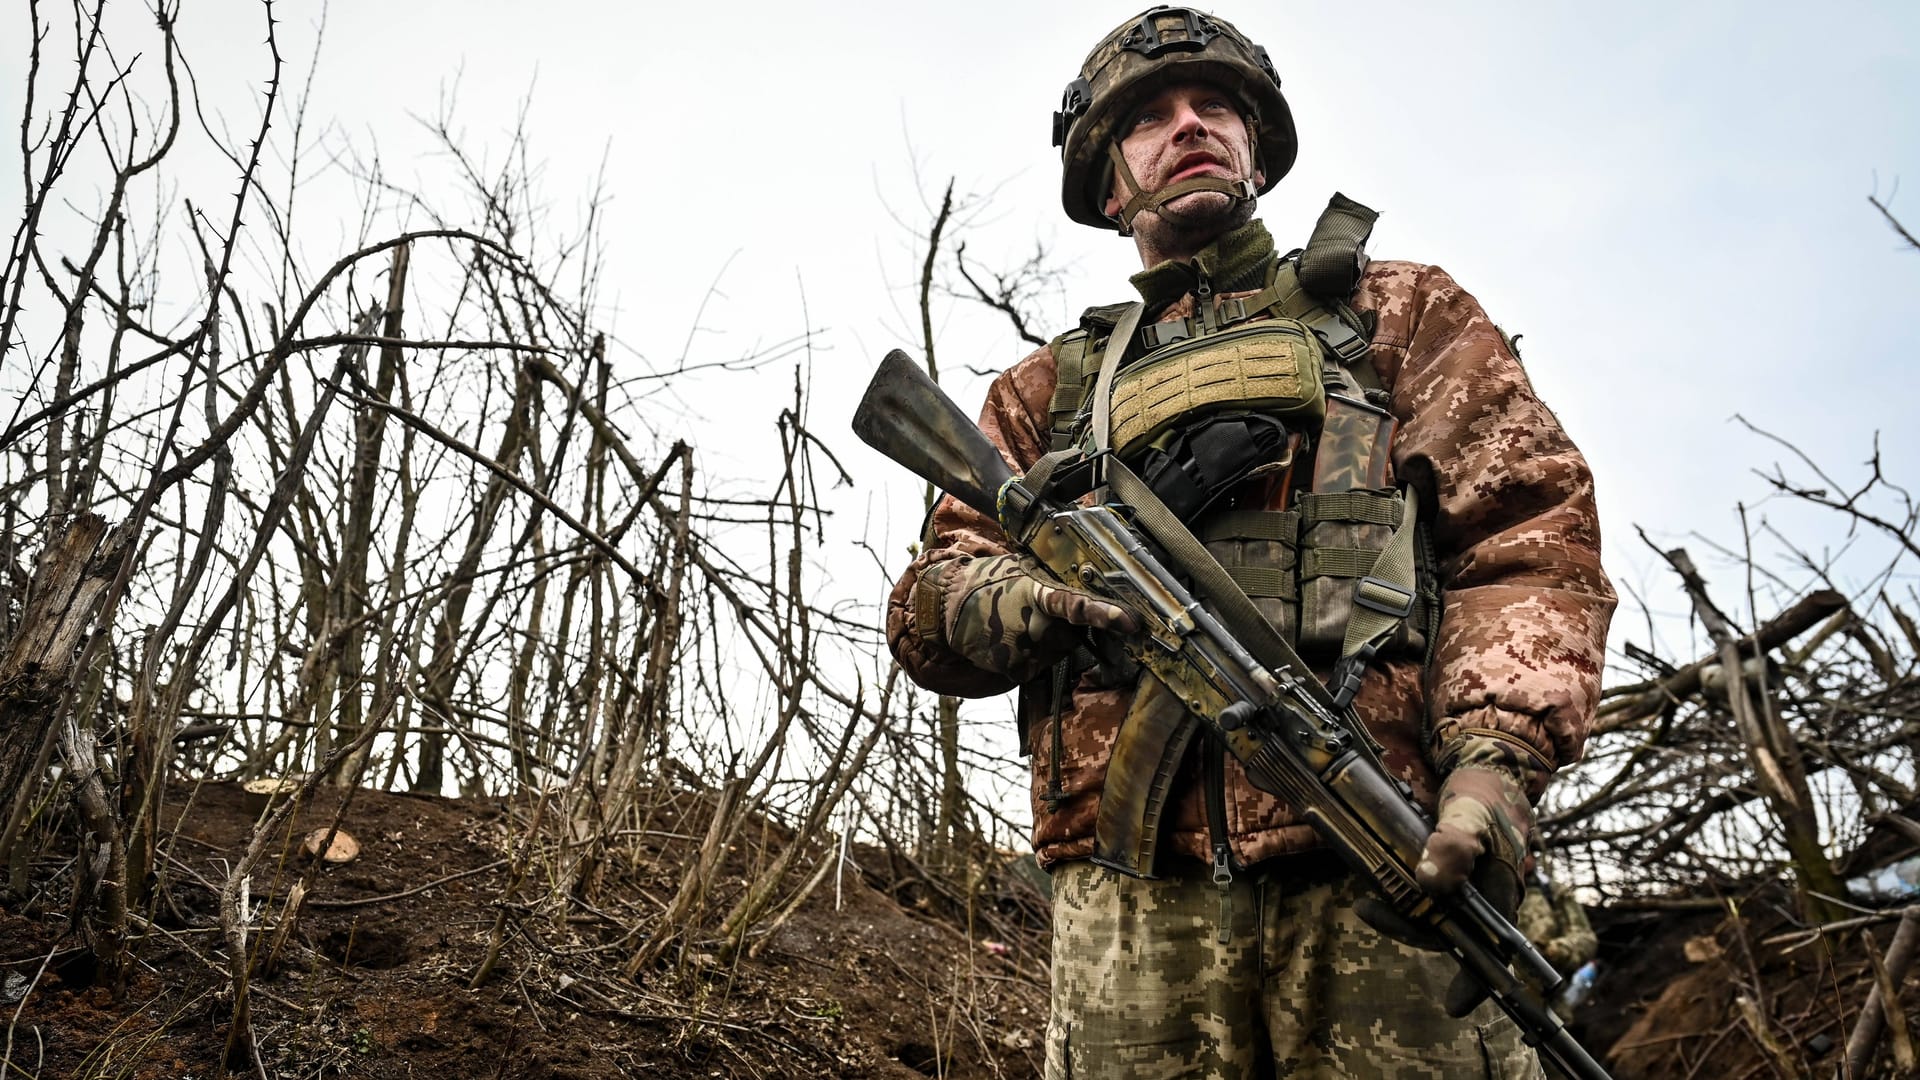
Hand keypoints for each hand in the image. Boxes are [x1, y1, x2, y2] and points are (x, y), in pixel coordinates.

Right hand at [930, 554, 1138, 677]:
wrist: (948, 605)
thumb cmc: (990, 583)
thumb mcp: (1022, 571)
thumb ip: (1053, 581)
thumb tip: (1087, 578)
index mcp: (1039, 593)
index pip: (1077, 605)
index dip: (1105, 614)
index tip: (1130, 622)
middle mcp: (1035, 623)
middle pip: (1071, 634)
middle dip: (1061, 628)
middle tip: (1032, 614)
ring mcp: (1025, 649)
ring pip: (1056, 651)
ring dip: (1045, 643)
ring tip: (1015, 625)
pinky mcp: (1017, 669)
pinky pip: (1039, 666)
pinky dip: (1029, 657)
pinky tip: (1009, 641)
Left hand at [1357, 733, 1546, 1016]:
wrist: (1487, 767)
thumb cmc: (1486, 793)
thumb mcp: (1471, 813)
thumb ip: (1454, 844)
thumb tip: (1430, 881)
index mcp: (1499, 892)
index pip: (1494, 949)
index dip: (1477, 979)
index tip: (1455, 1005)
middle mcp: (1482, 896)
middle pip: (1447, 932)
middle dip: (1408, 928)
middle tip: (1366, 910)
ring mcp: (1464, 886)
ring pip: (1431, 915)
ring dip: (1399, 913)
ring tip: (1365, 903)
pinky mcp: (1445, 873)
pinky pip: (1423, 895)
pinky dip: (1400, 894)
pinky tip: (1374, 886)